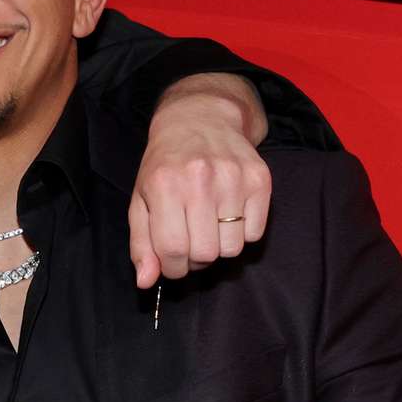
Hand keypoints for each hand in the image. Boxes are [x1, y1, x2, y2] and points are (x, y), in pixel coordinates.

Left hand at [128, 75, 271, 287]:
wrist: (199, 119)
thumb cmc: (164, 165)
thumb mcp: (141, 199)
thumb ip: (141, 243)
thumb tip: (146, 282)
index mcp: (164, 186)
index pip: (172, 249)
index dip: (172, 267)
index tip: (171, 263)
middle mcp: (200, 180)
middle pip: (206, 253)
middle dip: (195, 258)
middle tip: (190, 242)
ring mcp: (233, 179)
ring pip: (233, 248)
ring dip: (219, 247)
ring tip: (208, 226)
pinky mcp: (260, 179)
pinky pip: (255, 233)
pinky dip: (241, 233)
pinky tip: (228, 212)